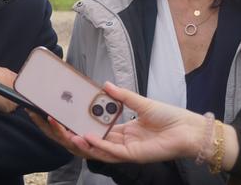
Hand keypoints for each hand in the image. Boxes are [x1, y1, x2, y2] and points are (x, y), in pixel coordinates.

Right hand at [30, 81, 206, 162]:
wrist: (190, 129)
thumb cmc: (170, 117)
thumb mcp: (141, 102)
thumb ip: (122, 96)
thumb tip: (104, 84)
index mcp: (120, 131)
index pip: (90, 129)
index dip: (73, 124)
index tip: (58, 114)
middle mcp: (119, 142)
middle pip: (87, 141)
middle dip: (67, 134)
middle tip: (50, 122)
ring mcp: (125, 150)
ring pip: (94, 149)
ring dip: (77, 141)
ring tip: (62, 131)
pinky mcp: (133, 155)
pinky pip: (110, 152)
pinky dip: (96, 145)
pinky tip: (83, 136)